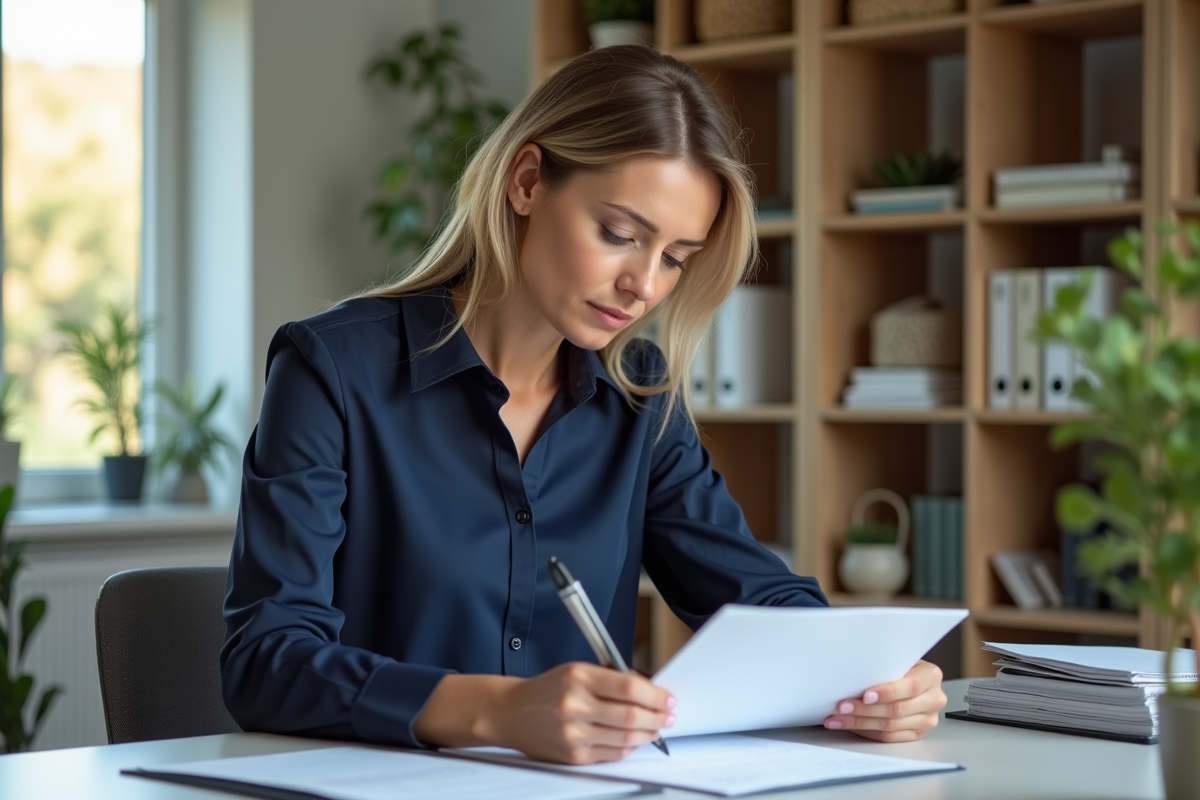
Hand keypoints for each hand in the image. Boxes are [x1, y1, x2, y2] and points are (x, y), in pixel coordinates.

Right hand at [485, 663, 675, 763]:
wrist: (511, 712)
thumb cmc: (547, 689)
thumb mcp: (577, 671)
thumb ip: (612, 679)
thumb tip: (649, 690)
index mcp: (578, 678)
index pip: (629, 688)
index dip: (655, 695)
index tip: (668, 698)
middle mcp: (575, 706)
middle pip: (631, 716)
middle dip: (658, 717)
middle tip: (668, 716)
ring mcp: (573, 734)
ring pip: (626, 739)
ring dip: (648, 734)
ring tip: (656, 728)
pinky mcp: (573, 755)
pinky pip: (612, 754)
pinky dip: (629, 747)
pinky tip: (635, 740)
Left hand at [823, 660, 945, 742]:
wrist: (913, 677)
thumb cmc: (901, 666)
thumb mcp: (898, 659)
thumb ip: (885, 665)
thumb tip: (853, 672)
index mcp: (931, 676)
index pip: (911, 687)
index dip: (887, 693)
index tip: (865, 696)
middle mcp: (934, 699)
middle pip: (897, 710)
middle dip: (865, 710)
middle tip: (843, 707)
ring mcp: (927, 719)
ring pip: (890, 726)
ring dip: (860, 722)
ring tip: (839, 718)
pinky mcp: (917, 734)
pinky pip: (889, 737)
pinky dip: (867, 731)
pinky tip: (850, 725)